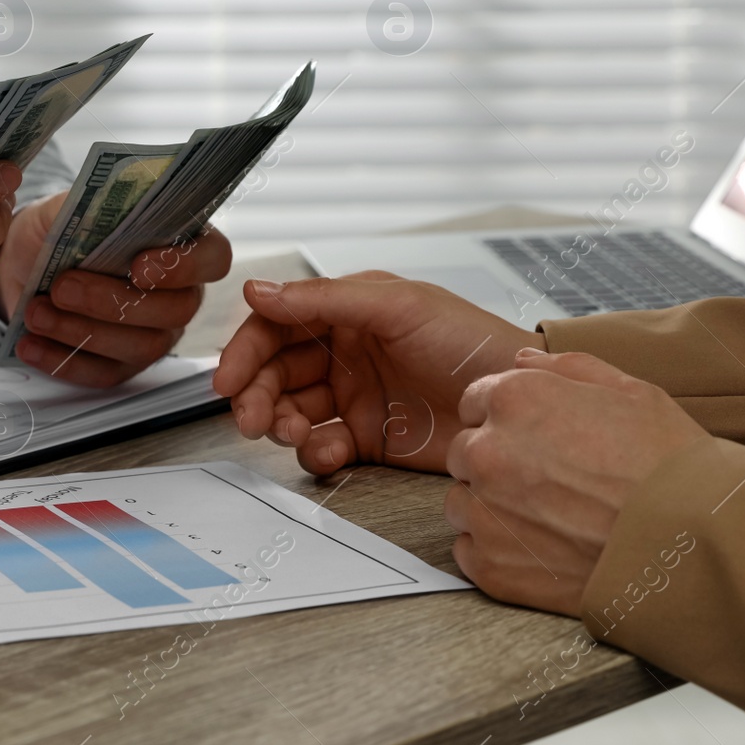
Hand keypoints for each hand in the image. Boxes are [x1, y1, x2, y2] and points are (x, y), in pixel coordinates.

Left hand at [0, 191, 232, 386]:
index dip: (183, 266)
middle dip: (112, 301)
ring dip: (82, 331)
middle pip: (176, 310)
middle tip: (62, 287)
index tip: (138, 265)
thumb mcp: (68, 207)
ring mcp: (155, 334)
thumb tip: (116, 204)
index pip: (213, 257)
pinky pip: (105, 373)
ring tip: (36, 312)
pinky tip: (30, 344)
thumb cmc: (55, 231)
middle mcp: (179, 293)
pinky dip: (63, 360)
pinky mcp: (122, 365)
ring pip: (142, 346)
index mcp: (181, 243)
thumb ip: (95, 205)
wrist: (20, 264)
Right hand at [214, 273, 543, 474]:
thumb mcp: (397, 306)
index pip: (276, 325)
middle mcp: (343, 353)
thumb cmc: (471, 340)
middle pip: (275, 373)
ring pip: (291, 412)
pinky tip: (327, 451)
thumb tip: (259, 290)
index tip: (228, 378)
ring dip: (279, 425)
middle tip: (251, 418)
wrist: (516, 402)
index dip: (246, 350)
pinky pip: (322, 447)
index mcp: (345, 311)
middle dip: (255, 395)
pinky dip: (315, 454)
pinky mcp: (368, 439)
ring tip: (291, 433)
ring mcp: (354, 397)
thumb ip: (324, 299)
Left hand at [445, 349, 707, 615]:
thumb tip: (523, 360)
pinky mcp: (492, 566)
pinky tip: (542, 548)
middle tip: (549, 479)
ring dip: (492, 506)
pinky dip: (497, 551)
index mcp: (515, 401)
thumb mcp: (630, 391)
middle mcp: (488, 452)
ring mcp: (486, 512)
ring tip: (549, 517)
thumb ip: (566, 368)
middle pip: (466, 452)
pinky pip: (469, 551)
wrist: (694, 542)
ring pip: (463, 503)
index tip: (535, 437)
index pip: (475, 402)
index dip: (506, 418)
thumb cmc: (668, 465)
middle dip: (497, 460)